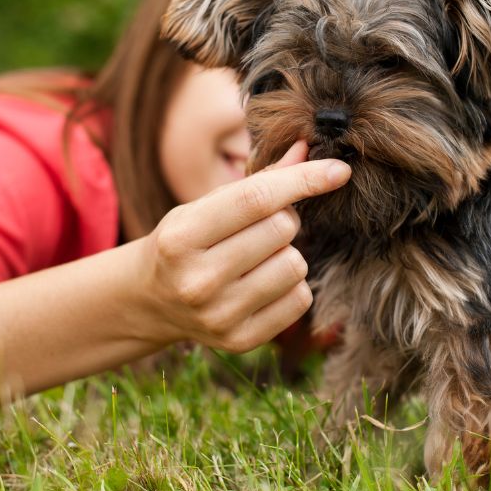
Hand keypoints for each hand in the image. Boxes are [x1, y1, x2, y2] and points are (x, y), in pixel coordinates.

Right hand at [140, 141, 350, 352]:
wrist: (151, 301)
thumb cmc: (186, 242)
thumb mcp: (205, 205)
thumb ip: (258, 180)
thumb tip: (306, 150)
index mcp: (181, 237)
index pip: (255, 200)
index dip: (303, 180)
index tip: (339, 169)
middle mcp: (197, 280)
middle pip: (282, 230)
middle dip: (285, 218)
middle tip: (263, 224)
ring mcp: (219, 315)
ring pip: (295, 265)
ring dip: (288, 253)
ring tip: (260, 256)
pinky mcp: (240, 340)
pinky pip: (300, 299)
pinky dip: (292, 284)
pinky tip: (263, 282)